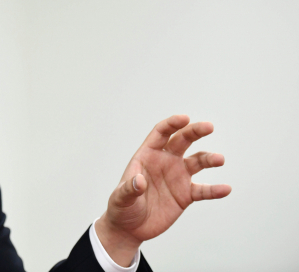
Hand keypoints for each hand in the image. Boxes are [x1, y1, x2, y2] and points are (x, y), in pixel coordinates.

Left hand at [96, 115, 230, 265]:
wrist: (130, 228)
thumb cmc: (122, 207)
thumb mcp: (121, 198)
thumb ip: (129, 189)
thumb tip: (139, 181)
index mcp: (147, 155)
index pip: (161, 133)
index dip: (172, 124)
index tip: (184, 119)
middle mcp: (165, 161)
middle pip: (182, 140)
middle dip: (195, 131)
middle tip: (209, 127)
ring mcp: (177, 177)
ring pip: (197, 162)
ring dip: (209, 159)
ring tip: (219, 159)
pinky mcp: (185, 195)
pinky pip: (203, 190)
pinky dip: (214, 190)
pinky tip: (225, 189)